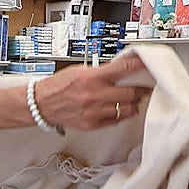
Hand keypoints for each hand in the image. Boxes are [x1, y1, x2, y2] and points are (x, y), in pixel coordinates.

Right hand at [32, 56, 150, 130]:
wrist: (40, 104)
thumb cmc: (57, 86)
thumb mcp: (79, 70)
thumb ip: (101, 71)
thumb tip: (120, 69)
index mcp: (91, 77)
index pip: (123, 69)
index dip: (139, 66)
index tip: (148, 64)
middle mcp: (94, 95)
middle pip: (131, 93)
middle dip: (141, 89)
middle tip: (145, 87)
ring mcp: (94, 112)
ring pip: (127, 109)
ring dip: (134, 104)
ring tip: (134, 99)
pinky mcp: (92, 124)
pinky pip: (116, 120)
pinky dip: (121, 115)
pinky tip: (120, 109)